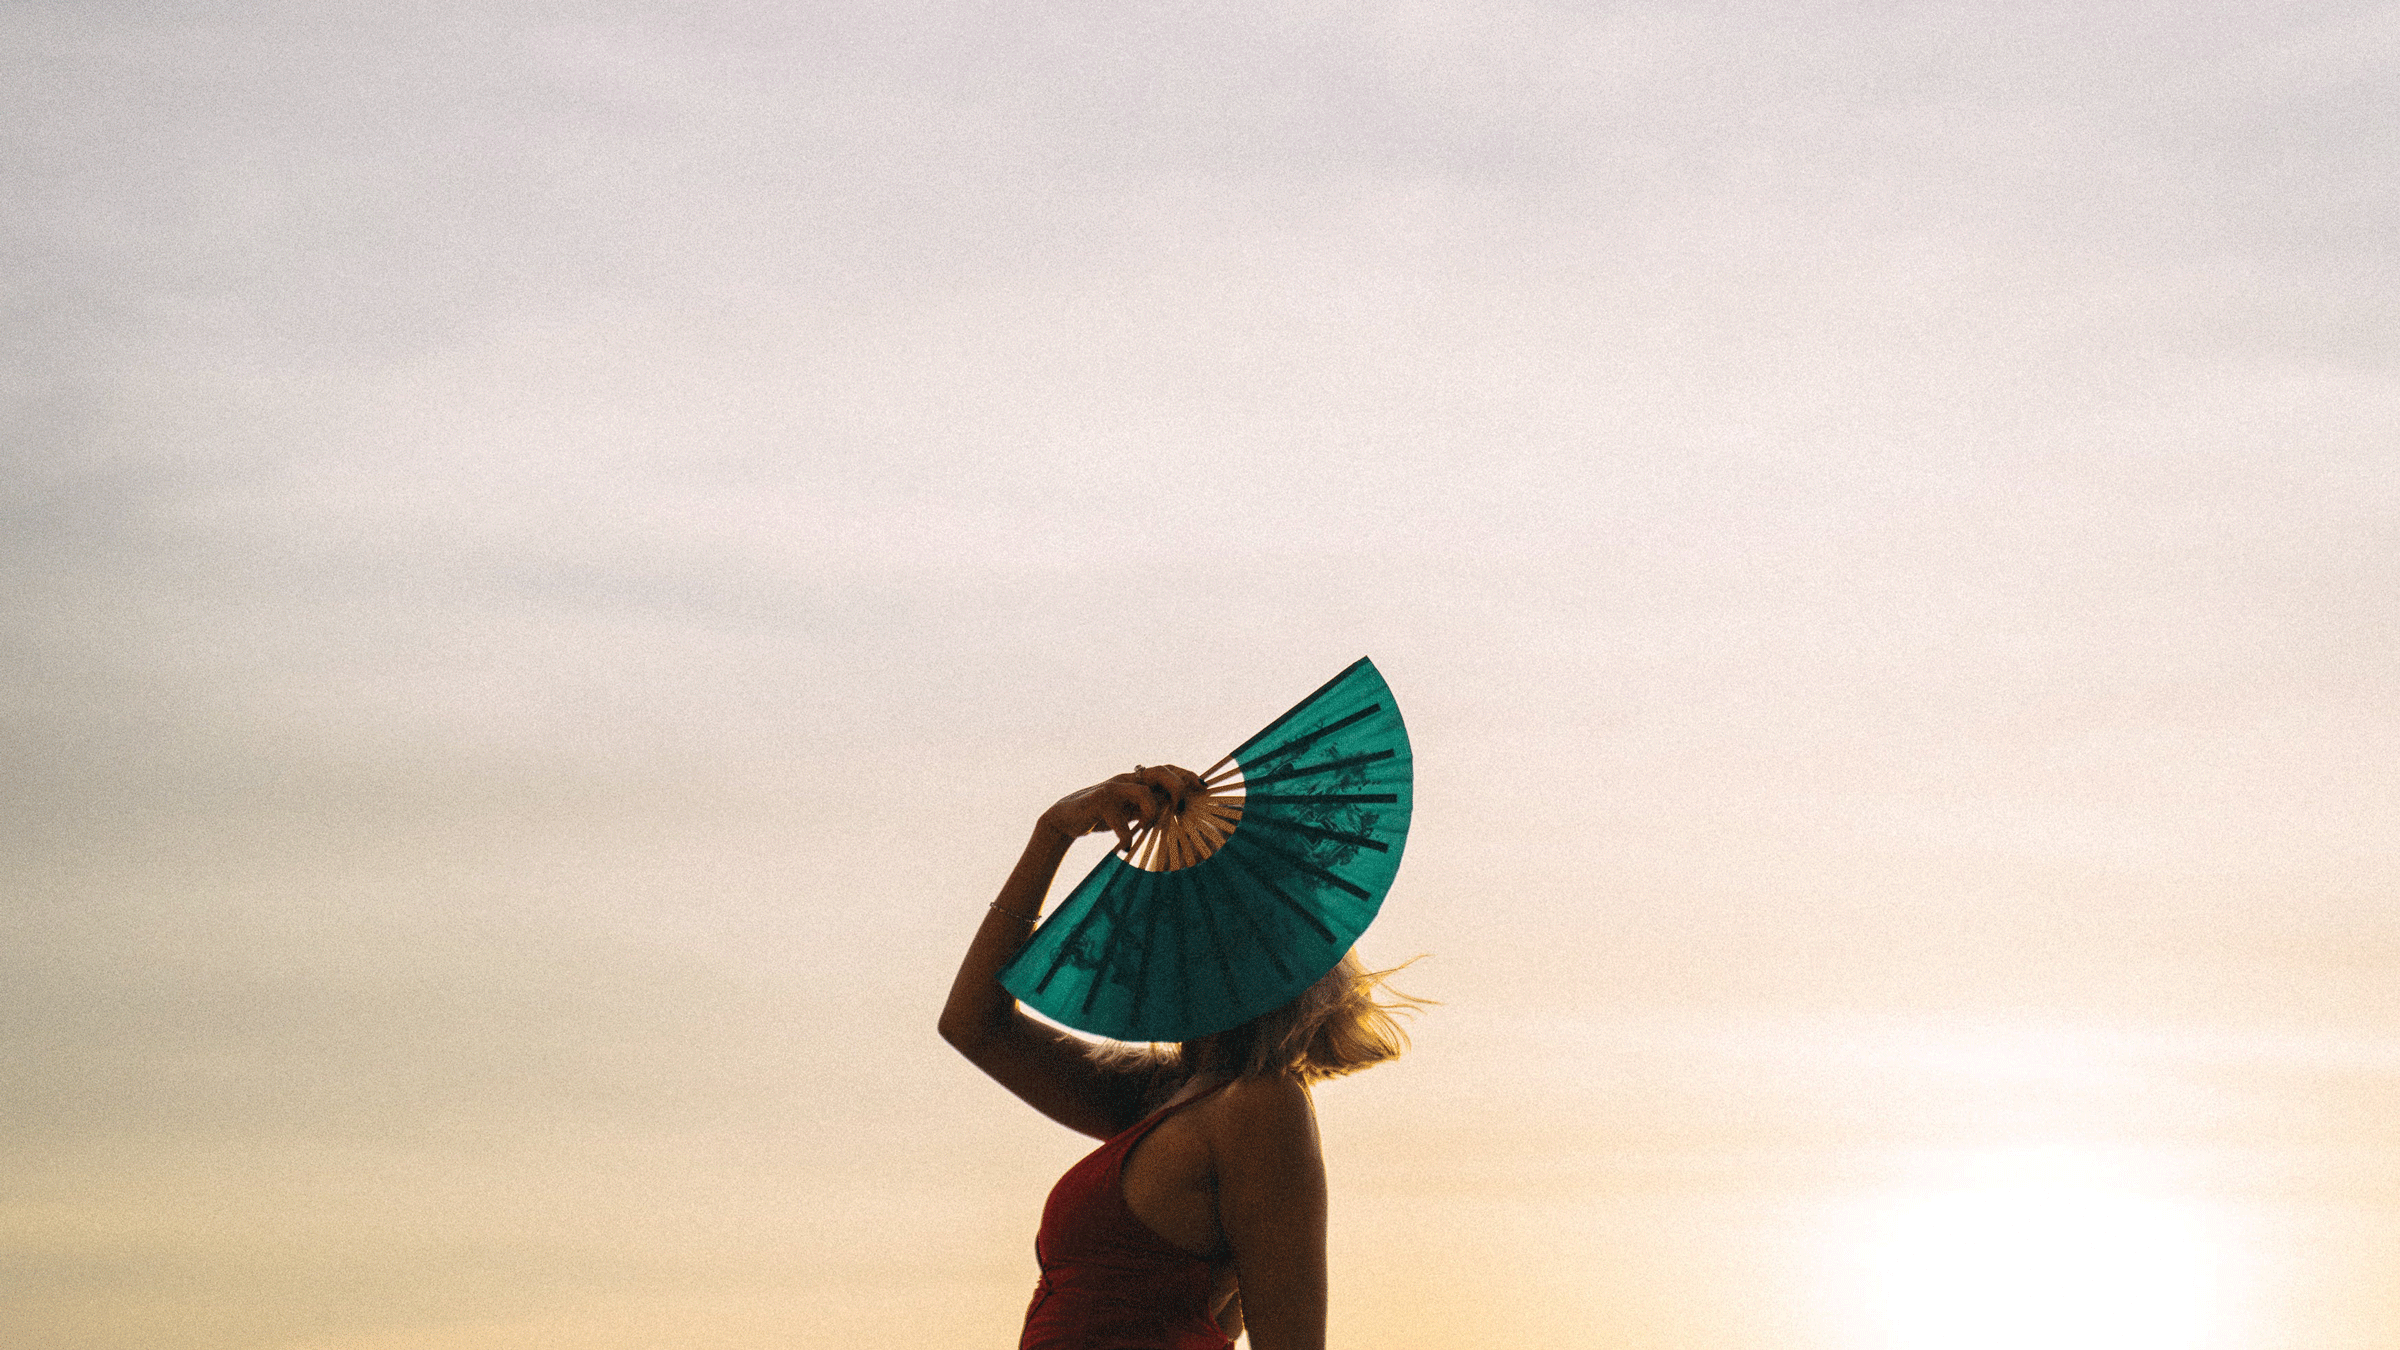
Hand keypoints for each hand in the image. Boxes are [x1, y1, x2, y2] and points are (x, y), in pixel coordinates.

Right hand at [1040, 765, 1207, 856]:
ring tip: (1146, 827)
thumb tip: (1176, 813)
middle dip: (1177, 786)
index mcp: (1137, 780)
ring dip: (1151, 813)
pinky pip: (1120, 820)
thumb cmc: (1104, 815)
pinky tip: (1126, 847)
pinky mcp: (1099, 801)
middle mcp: (1127, 779)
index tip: (1203, 788)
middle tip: (1180, 807)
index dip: (1187, 775)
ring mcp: (1113, 788)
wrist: (1067, 818)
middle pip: (1159, 771)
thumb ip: (1150, 808)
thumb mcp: (1130, 811)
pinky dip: (1126, 836)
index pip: (1167, 769)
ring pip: (1142, 791)